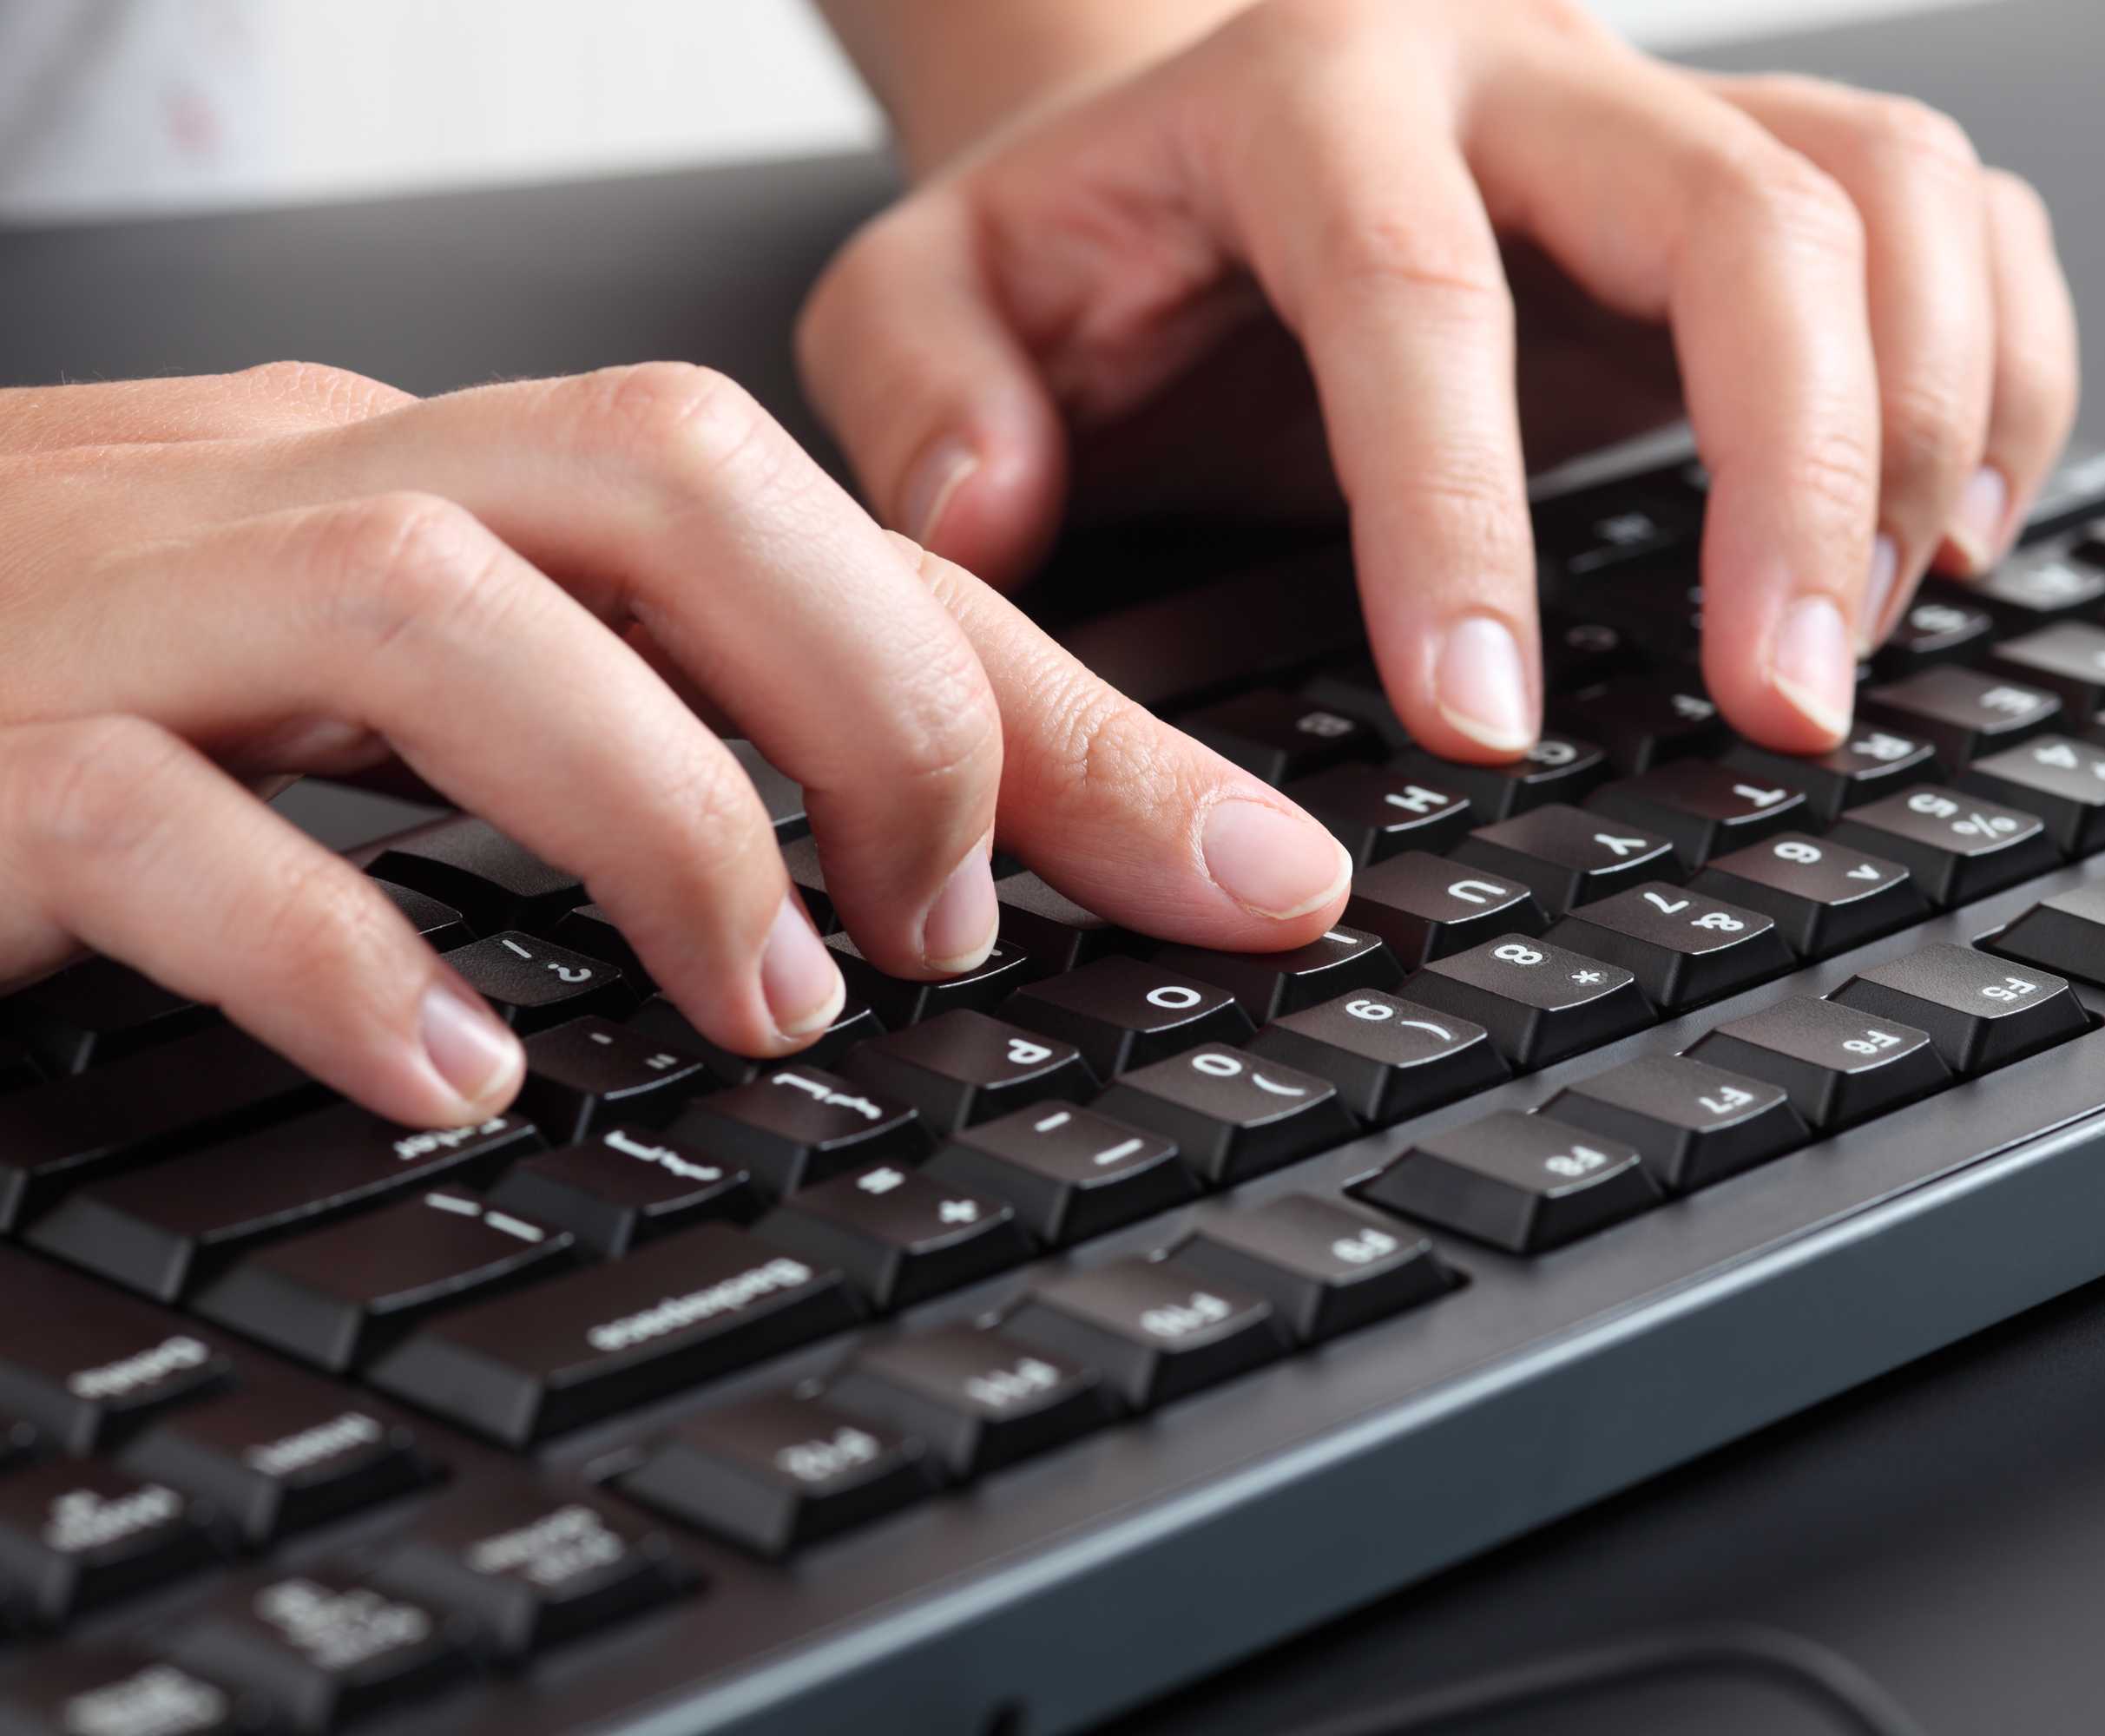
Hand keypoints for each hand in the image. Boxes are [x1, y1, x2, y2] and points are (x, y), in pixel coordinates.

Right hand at [0, 362, 1349, 1125]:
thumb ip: (643, 734)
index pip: (807, 530)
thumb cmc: (72, 683)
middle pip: (660, 467)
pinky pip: (160, 822)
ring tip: (774, 998)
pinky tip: (466, 1070)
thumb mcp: (398, 696)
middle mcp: (314, 497)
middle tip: (948, 915)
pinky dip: (342, 946)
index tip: (1240, 865)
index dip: (1045, 694)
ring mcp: (135, 615)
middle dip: (871, 692)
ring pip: (443, 610)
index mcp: (444, 483)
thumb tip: (942, 849)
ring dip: (665, 816)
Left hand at [800, 0, 2078, 754]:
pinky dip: (1997, 370)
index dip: (1462, 519)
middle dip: (1796, 476)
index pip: (1419, 296)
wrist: (1196, 149)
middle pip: (1744, 216)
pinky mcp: (1753, 176)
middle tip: (1780, 706)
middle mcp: (1520, 75)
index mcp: (1309, 95)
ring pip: (1888, 197)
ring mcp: (1661, 115)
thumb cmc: (1086, 252)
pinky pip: (1953, 219)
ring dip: (1922, 426)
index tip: (1480, 724)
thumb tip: (991, 514)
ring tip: (1854, 640)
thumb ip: (923, 393)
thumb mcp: (927, 300)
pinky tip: (1954, 530)